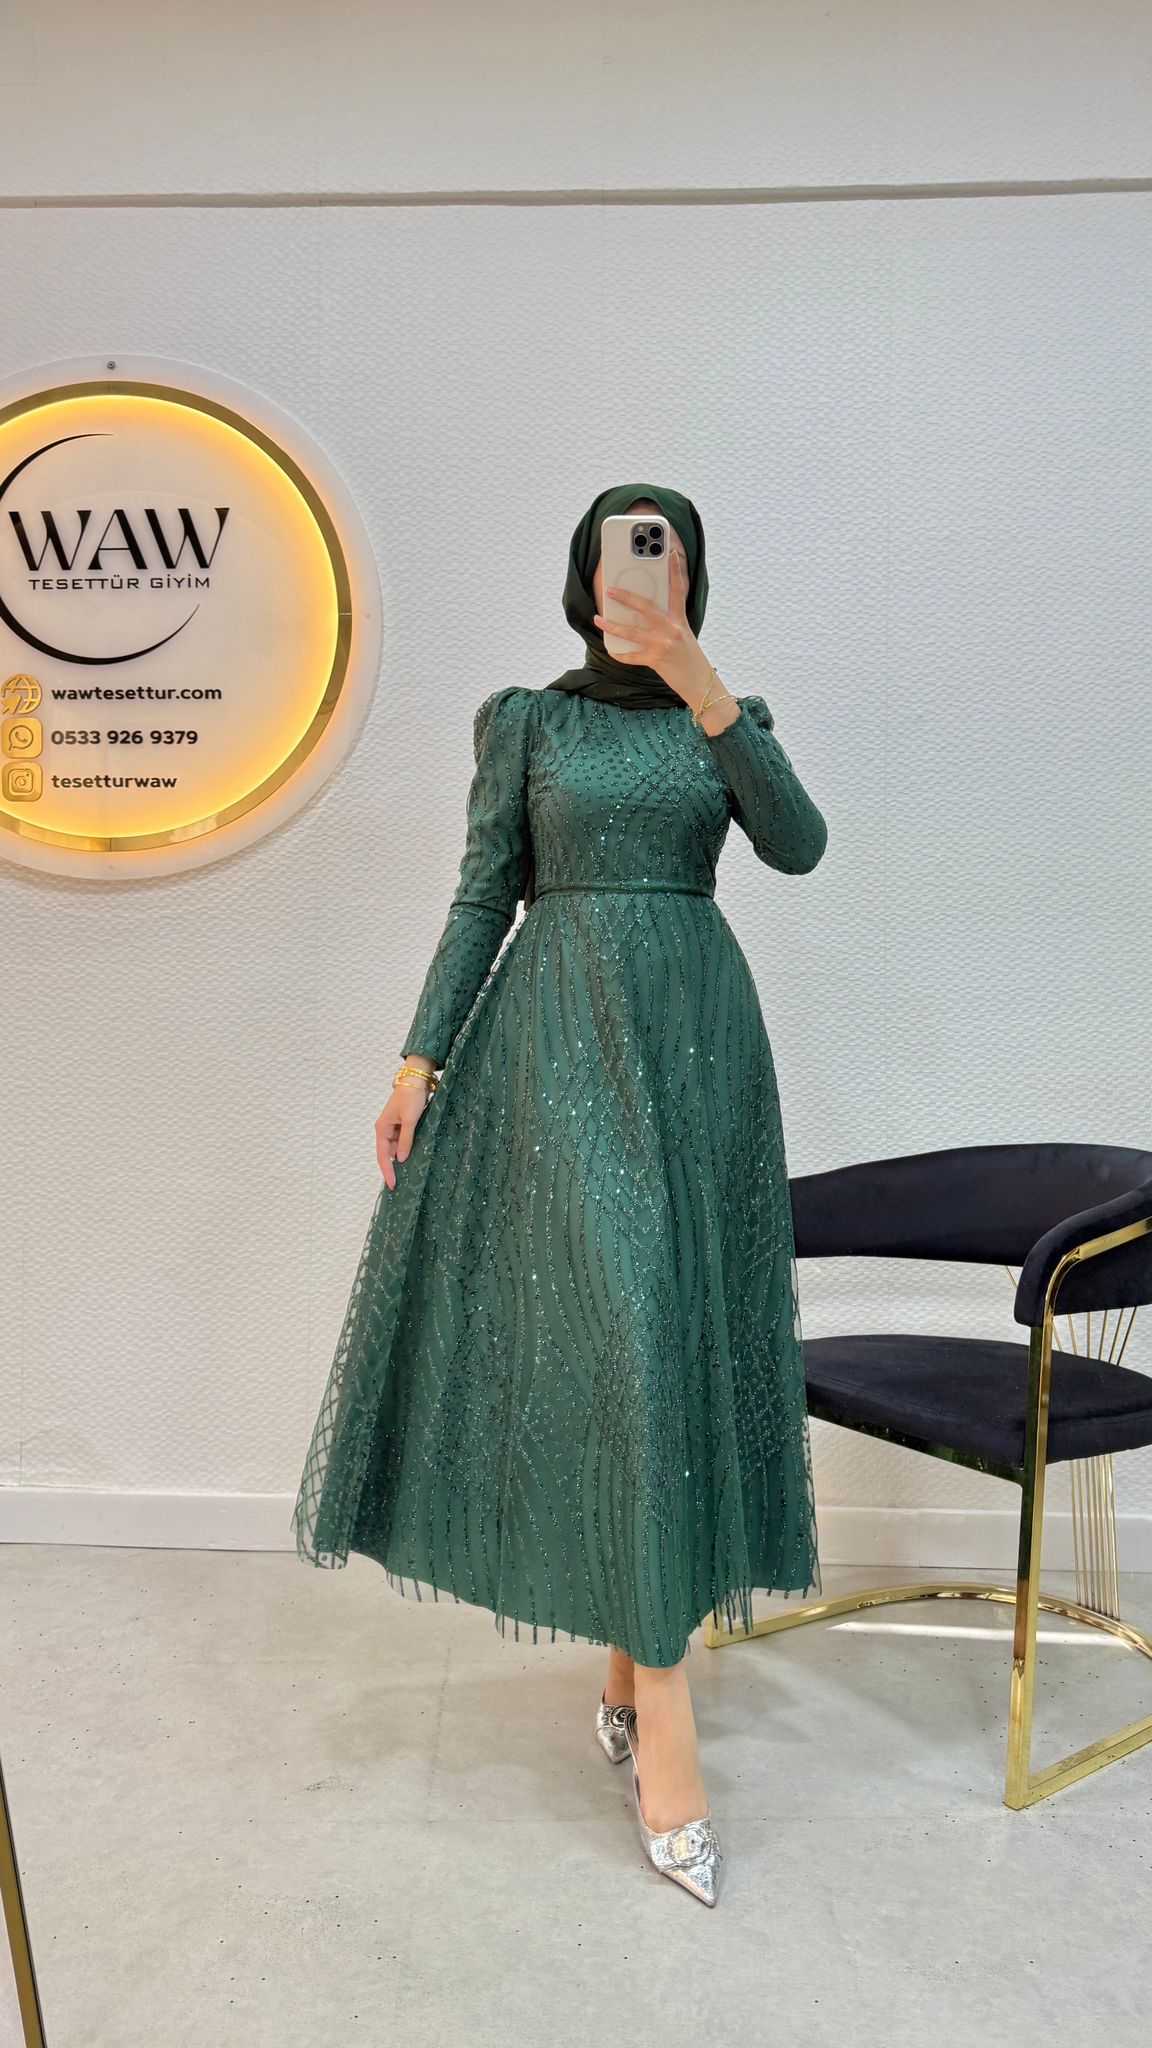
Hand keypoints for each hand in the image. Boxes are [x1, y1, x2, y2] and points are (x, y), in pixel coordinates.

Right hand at [376, 1078, 433, 1189]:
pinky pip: (403, 1141)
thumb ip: (406, 1140)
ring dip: (402, 1158)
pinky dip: (408, 1149)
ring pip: (397, 1148)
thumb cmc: (411, 1097)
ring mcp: (394, 1127)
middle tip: (402, 1184)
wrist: (416, 1079)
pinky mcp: (403, 1124)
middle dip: (394, 1168)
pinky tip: (414, 1157)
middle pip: (388, 1154)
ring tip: (409, 1173)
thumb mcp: (410, 1120)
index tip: (392, 1185)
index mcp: (382, 1129)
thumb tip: (401, 1159)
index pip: (383, 1156)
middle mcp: (385, 1129)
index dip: (387, 1171)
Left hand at [593, 549, 712, 705]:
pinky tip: (612, 650)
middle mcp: (672, 629)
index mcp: (680, 620)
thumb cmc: (691, 659)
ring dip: (611, 626)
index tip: (670, 552)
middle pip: (645, 607)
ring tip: (598, 620)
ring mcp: (663, 645)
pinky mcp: (656, 660)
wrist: (702, 684)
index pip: (678, 590)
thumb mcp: (684, 636)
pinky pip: (632, 656)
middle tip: (610, 590)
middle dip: (625, 597)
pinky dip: (620, 654)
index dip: (675, 570)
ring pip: (631, 632)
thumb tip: (645, 615)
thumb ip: (669, 624)